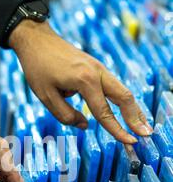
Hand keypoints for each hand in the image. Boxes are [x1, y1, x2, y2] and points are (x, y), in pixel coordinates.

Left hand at [10, 21, 152, 143]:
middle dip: (136, 118)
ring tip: (142, 125)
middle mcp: (97, 72)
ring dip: (133, 109)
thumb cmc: (38, 67)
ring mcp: (99, 68)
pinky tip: (128, 111)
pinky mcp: (96, 68)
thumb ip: (66, 115)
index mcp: (85, 80)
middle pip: (124, 97)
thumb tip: (85, 126)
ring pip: (123, 90)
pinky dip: (123, 100)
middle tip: (145, 134)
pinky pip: (115, 86)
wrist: (37, 39)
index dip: (117, 130)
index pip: (104, 112)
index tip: (130, 142)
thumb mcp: (46, 96)